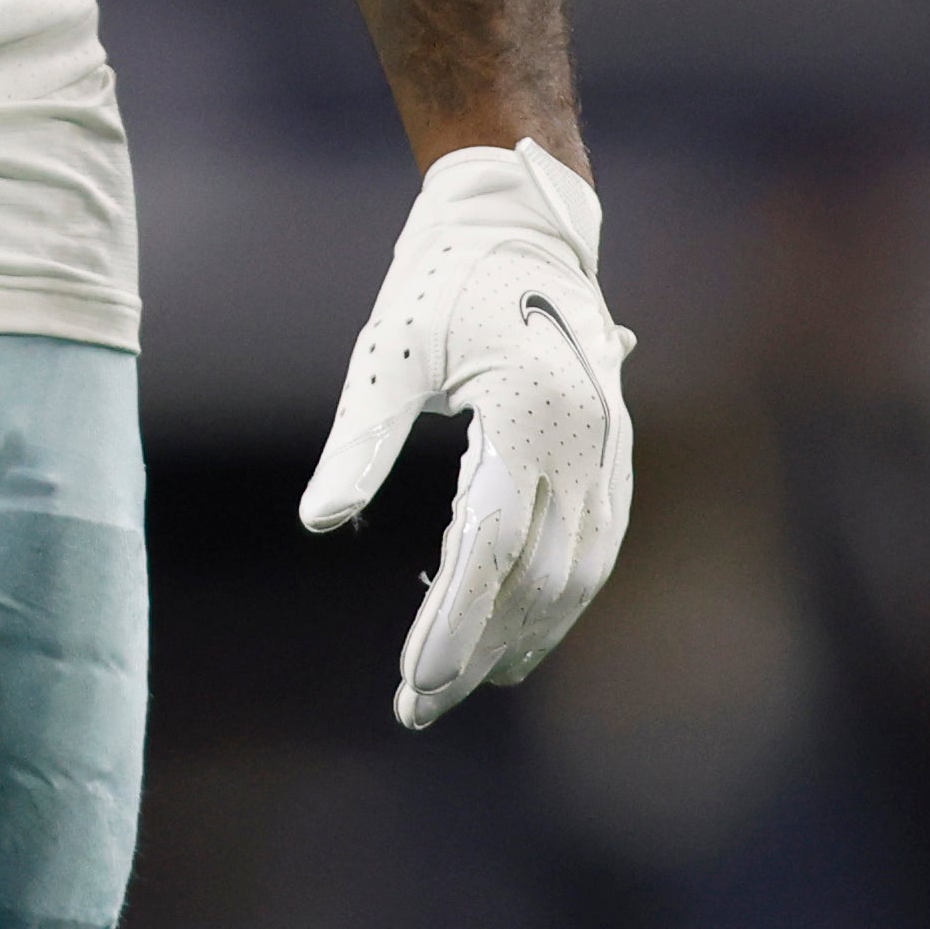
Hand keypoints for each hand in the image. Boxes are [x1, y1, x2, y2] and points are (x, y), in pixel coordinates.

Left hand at [301, 138, 635, 728]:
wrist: (519, 223)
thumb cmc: (442, 282)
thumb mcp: (387, 352)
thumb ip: (358, 440)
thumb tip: (316, 517)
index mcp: (529, 415)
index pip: (491, 550)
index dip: (456, 626)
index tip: (414, 685)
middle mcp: (585, 441)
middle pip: (536, 578)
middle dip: (478, 649)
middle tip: (420, 705)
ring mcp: (609, 448)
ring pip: (577, 573)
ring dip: (526, 636)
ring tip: (469, 682)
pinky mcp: (613, 449)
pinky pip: (597, 544)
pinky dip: (561, 598)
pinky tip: (523, 630)